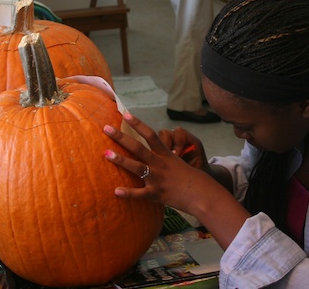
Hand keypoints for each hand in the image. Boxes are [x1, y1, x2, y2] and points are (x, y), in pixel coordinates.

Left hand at [104, 112, 220, 213]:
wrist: (202, 194)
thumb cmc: (190, 178)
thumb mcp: (178, 162)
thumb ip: (164, 156)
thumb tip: (152, 149)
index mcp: (165, 154)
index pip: (150, 135)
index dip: (138, 124)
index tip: (126, 114)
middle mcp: (160, 164)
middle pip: (138, 147)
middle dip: (121, 137)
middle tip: (106, 128)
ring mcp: (157, 178)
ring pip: (137, 167)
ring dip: (121, 160)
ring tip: (106, 154)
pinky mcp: (157, 194)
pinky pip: (140, 194)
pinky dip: (128, 193)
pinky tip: (116, 191)